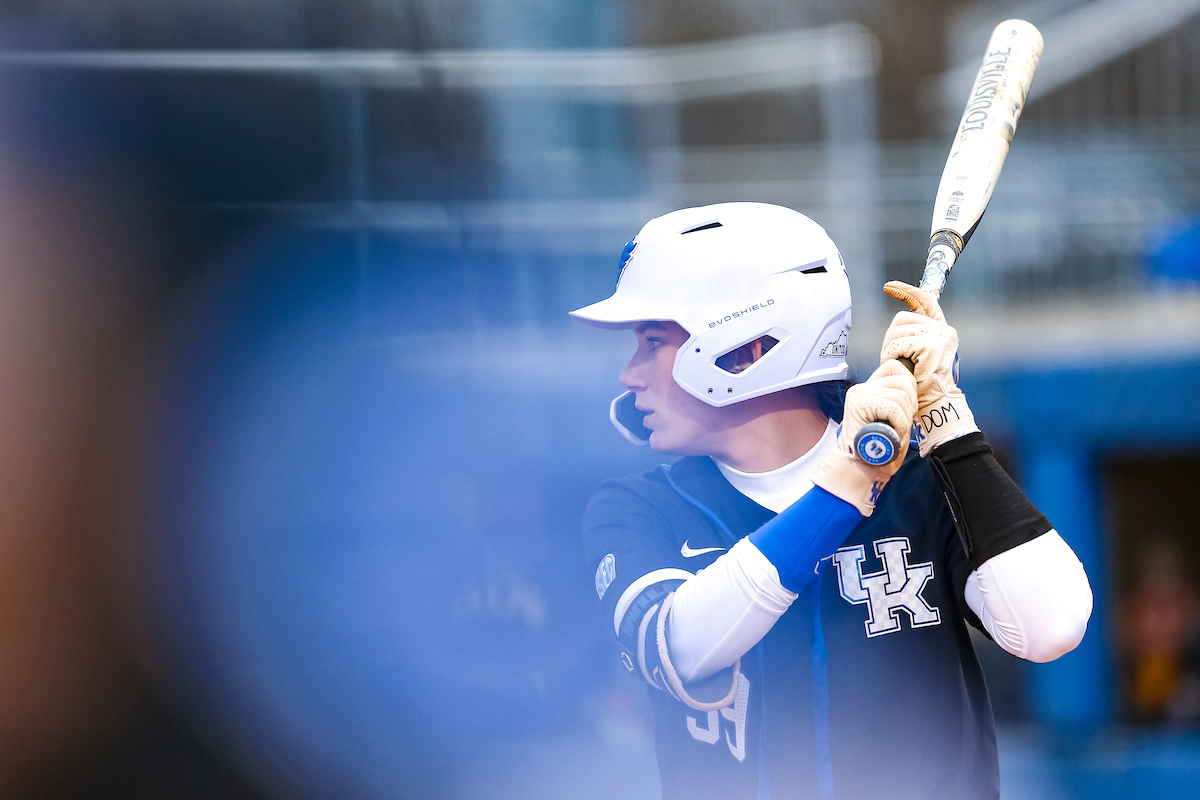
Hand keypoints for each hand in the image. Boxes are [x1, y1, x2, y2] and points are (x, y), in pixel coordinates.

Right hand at [812, 360, 917, 515]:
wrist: (857, 470)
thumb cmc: (875, 450)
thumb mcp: (888, 423)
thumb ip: (898, 405)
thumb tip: (916, 391)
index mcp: (868, 389)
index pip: (894, 367)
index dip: (910, 383)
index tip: (909, 406)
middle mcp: (861, 388)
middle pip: (903, 382)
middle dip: (911, 405)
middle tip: (903, 426)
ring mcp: (859, 395)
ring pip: (901, 395)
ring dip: (906, 419)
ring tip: (896, 434)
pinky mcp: (859, 404)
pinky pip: (894, 408)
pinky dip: (900, 425)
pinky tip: (892, 437)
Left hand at [879, 280, 977, 456]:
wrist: (933, 406)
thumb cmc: (921, 387)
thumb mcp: (916, 358)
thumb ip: (911, 339)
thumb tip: (897, 326)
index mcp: (941, 331)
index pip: (925, 301)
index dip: (906, 291)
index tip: (889, 287)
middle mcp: (943, 331)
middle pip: (901, 319)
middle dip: (890, 340)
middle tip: (897, 361)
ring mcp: (939, 336)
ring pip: (896, 332)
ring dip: (890, 351)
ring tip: (902, 367)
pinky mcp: (932, 345)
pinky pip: (897, 343)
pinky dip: (892, 356)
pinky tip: (903, 368)